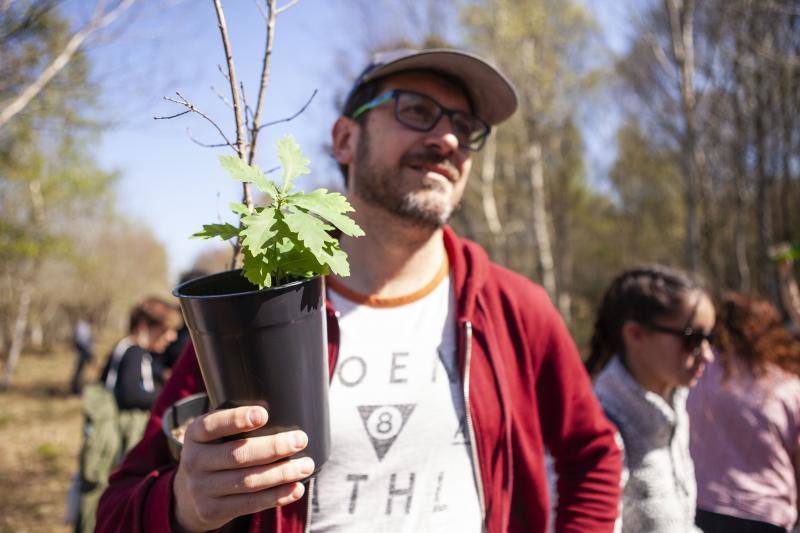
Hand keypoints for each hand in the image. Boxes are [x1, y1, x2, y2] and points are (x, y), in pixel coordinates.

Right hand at [173, 406, 312, 531]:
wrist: (190, 496)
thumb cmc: (217, 453)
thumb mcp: (215, 435)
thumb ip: (238, 424)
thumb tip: (289, 409)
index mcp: (195, 434)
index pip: (212, 424)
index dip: (236, 420)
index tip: (263, 415)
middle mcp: (193, 461)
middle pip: (237, 455)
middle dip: (273, 447)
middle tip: (300, 440)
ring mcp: (200, 488)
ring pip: (247, 481)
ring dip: (281, 474)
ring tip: (306, 465)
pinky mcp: (212, 511)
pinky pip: (249, 504)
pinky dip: (276, 497)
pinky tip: (296, 488)